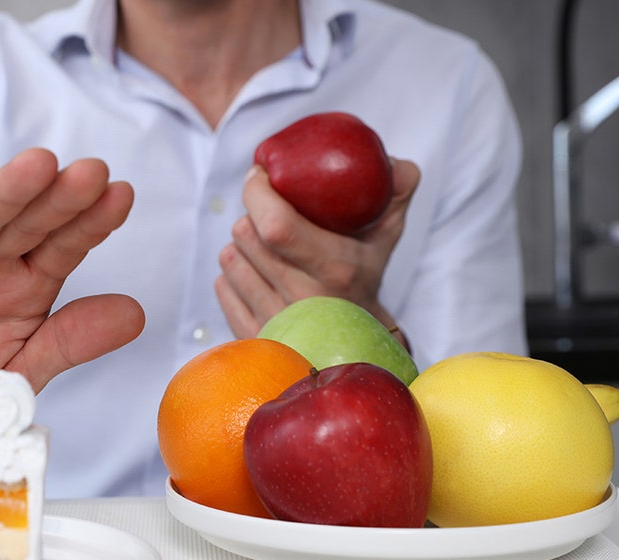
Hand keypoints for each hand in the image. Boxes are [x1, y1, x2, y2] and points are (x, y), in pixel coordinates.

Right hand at [0, 148, 144, 391]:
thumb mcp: (15, 373)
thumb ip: (70, 341)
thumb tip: (137, 313)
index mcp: (23, 290)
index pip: (64, 248)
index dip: (90, 223)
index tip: (121, 195)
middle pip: (28, 225)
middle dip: (59, 199)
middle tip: (92, 172)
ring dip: (10, 192)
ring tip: (41, 165)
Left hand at [214, 158, 419, 342]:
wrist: (355, 338)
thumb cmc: (364, 274)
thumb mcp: (386, 233)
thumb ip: (397, 189)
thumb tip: (391, 162)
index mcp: (336, 270)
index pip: (276, 226)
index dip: (257, 193)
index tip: (260, 176)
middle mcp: (303, 301)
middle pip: (246, 235)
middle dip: (251, 213)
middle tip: (266, 210)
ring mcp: (275, 323)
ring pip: (230, 258)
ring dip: (241, 243)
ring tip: (264, 244)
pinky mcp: (253, 336)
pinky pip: (222, 286)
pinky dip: (233, 272)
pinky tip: (255, 271)